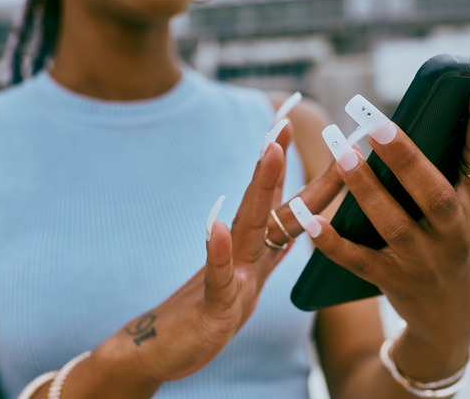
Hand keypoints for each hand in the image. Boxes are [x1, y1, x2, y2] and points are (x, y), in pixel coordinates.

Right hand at [96, 123, 344, 385]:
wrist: (163, 349)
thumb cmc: (211, 314)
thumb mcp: (251, 278)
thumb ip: (272, 246)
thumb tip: (301, 220)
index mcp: (257, 251)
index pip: (282, 204)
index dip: (302, 170)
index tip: (306, 129)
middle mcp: (243, 254)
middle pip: (271, 204)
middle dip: (282, 161)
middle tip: (289, 120)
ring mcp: (228, 276)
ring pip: (247, 226)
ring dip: (259, 187)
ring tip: (270, 150)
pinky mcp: (213, 306)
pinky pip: (218, 278)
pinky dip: (217, 253)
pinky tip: (214, 227)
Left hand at [297, 84, 469, 367]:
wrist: (453, 317)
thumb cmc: (457, 244)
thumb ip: (458, 168)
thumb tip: (448, 108)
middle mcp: (456, 234)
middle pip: (433, 194)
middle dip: (405, 157)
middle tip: (374, 122)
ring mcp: (425, 262)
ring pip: (393, 224)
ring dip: (365, 189)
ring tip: (341, 152)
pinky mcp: (394, 282)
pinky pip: (359, 261)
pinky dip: (333, 242)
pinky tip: (311, 220)